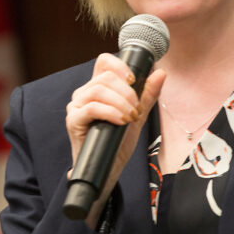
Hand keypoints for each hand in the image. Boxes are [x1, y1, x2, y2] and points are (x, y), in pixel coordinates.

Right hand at [66, 53, 165, 226]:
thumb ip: (147, 95)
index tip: (133, 80)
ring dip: (120, 102)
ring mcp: (76, 107)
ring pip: (98, 90)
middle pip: (104, 77)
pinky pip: (91, 107)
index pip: (103, 63)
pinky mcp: (73, 120)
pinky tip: (121, 121)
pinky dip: (110, 112)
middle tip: (136, 109)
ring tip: (130, 117)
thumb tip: (160, 73)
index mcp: (98, 88)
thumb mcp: (137, 116)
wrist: (107, 170)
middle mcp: (84, 94)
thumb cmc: (117, 142)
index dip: (119, 66)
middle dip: (126, 92)